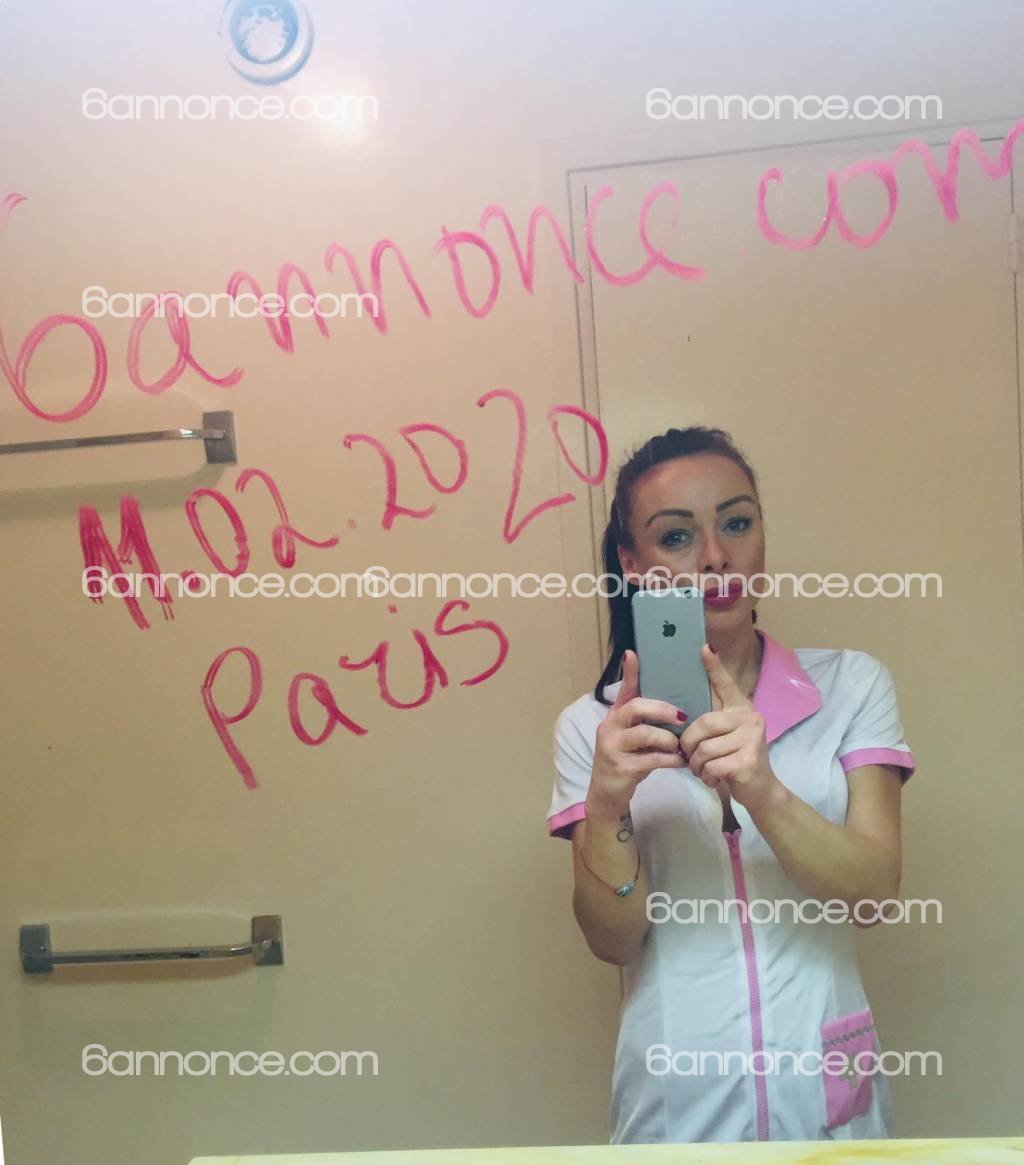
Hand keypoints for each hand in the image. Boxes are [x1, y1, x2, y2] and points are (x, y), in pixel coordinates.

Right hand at [588, 649, 686, 815]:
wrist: (607, 794)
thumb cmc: (625, 760)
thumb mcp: (632, 736)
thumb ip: (645, 720)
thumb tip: (674, 704)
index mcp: (615, 716)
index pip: (623, 689)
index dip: (629, 672)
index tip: (633, 653)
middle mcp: (609, 727)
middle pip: (635, 707)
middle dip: (662, 709)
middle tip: (682, 716)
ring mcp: (612, 747)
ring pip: (644, 734)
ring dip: (668, 739)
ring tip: (681, 745)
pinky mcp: (621, 768)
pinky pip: (651, 759)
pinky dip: (670, 759)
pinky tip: (681, 761)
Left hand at [678, 644, 779, 812]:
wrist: (761, 791)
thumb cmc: (735, 761)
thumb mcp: (724, 737)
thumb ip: (710, 724)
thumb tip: (680, 715)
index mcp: (741, 708)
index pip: (725, 685)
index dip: (714, 667)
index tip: (704, 647)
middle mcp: (750, 718)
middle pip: (702, 724)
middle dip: (689, 746)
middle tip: (692, 758)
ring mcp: (751, 738)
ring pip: (703, 749)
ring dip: (698, 765)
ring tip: (706, 770)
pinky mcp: (748, 760)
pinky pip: (711, 765)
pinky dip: (707, 776)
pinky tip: (715, 778)